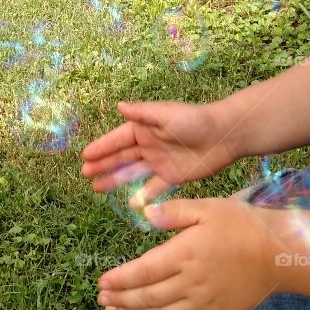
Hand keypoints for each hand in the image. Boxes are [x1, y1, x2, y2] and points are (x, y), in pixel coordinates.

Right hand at [80, 99, 238, 208]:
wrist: (224, 135)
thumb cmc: (194, 120)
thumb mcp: (166, 114)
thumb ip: (142, 113)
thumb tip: (118, 106)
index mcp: (145, 128)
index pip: (118, 139)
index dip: (101, 148)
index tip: (85, 157)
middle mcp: (149, 145)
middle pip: (121, 157)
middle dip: (103, 165)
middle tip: (85, 175)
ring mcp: (160, 162)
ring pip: (133, 173)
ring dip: (116, 180)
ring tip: (97, 188)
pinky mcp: (173, 176)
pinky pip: (154, 188)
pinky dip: (143, 196)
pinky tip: (131, 203)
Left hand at [96, 196, 274, 309]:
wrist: (279, 255)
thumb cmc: (242, 225)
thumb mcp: (208, 208)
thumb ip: (175, 212)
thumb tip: (145, 214)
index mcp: (185, 254)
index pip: (142, 272)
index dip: (119, 280)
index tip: (102, 281)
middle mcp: (191, 282)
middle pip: (147, 297)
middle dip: (121, 299)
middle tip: (102, 299)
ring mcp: (204, 302)